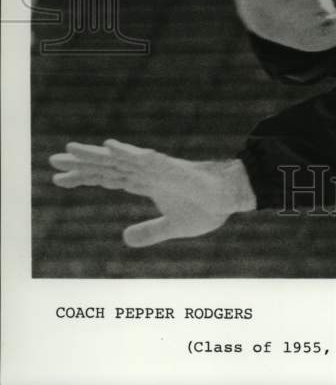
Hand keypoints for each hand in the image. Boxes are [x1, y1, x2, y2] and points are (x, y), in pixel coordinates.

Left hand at [49, 140, 254, 247]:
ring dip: (95, 155)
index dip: (84, 177)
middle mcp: (146, 172)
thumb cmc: (207, 207)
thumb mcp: (173, 226)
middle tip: (52, 161)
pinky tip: (110, 147)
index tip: (58, 178)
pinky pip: (145, 159)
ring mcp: (157, 168)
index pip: (108, 178)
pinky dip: (127, 152)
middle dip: (80, 164)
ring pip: (120, 160)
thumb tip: (123, 238)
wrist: (232, 197)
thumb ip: (150, 231)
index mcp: (146, 183)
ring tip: (70, 150)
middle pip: (107, 166)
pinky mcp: (171, 168)